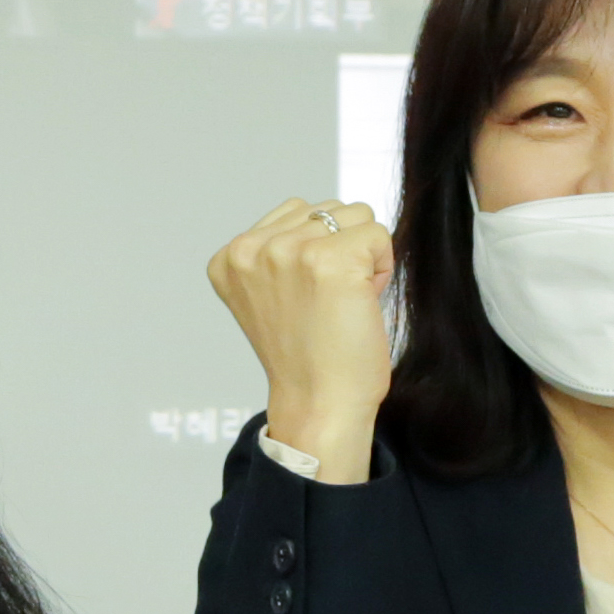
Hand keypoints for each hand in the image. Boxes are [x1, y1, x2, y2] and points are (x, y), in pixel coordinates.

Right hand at [209, 196, 394, 481]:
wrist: (319, 404)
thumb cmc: (306, 357)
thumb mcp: (269, 294)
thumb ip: (279, 252)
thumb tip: (326, 214)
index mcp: (230, 257)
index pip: (296, 212)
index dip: (316, 252)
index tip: (307, 299)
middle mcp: (252, 249)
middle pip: (327, 209)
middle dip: (341, 249)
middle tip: (329, 303)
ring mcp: (288, 251)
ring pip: (355, 215)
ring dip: (363, 255)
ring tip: (345, 300)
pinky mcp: (330, 259)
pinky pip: (378, 234)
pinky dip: (383, 268)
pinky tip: (362, 303)